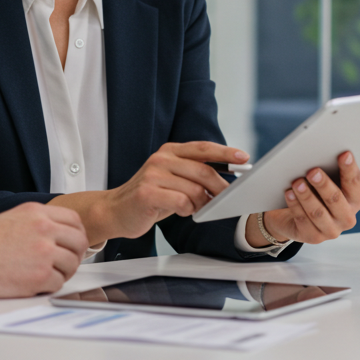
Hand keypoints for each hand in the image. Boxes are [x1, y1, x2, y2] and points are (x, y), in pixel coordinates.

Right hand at [0, 202, 87, 297]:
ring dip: (63, 272)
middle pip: (80, 242)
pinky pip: (59, 283)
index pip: (75, 220)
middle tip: (65, 263)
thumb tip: (59, 232)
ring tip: (46, 274)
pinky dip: (49, 286)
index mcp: (37, 213)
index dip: (77, 234)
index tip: (73, 244)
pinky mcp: (40, 276)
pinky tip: (34, 283)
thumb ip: (39, 221)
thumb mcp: (13, 218)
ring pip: (72, 264)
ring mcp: (44, 253)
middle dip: (75, 254)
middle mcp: (44, 229)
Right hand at [58, 141, 246, 242]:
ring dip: (200, 204)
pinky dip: (188, 210)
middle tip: (225, 200)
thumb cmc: (150, 197)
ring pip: (195, 190)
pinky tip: (181, 211)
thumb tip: (227, 178)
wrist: (115, 211)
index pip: (203, 148)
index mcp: (169, 151)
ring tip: (193, 208)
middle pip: (203, 171)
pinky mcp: (147, 193)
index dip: (225, 153)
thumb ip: (193, 173)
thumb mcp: (172, 179)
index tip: (244, 158)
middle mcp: (161, 159)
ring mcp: (153, 175)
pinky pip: (182, 202)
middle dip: (220, 188)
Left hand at [250, 151, 359, 245]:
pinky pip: (303, 221)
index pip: (355, 183)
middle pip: (336, 199)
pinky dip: (295, 206)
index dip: (350, 168)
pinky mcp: (313, 238)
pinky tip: (289, 193)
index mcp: (356, 200)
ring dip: (307, 196)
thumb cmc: (316, 192)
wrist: (294, 217)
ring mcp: (331, 230)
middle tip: (312, 171)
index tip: (344, 154)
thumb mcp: (330, 180)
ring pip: (318, 213)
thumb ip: (344, 168)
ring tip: (297, 182)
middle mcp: (347, 218)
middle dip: (324, 184)